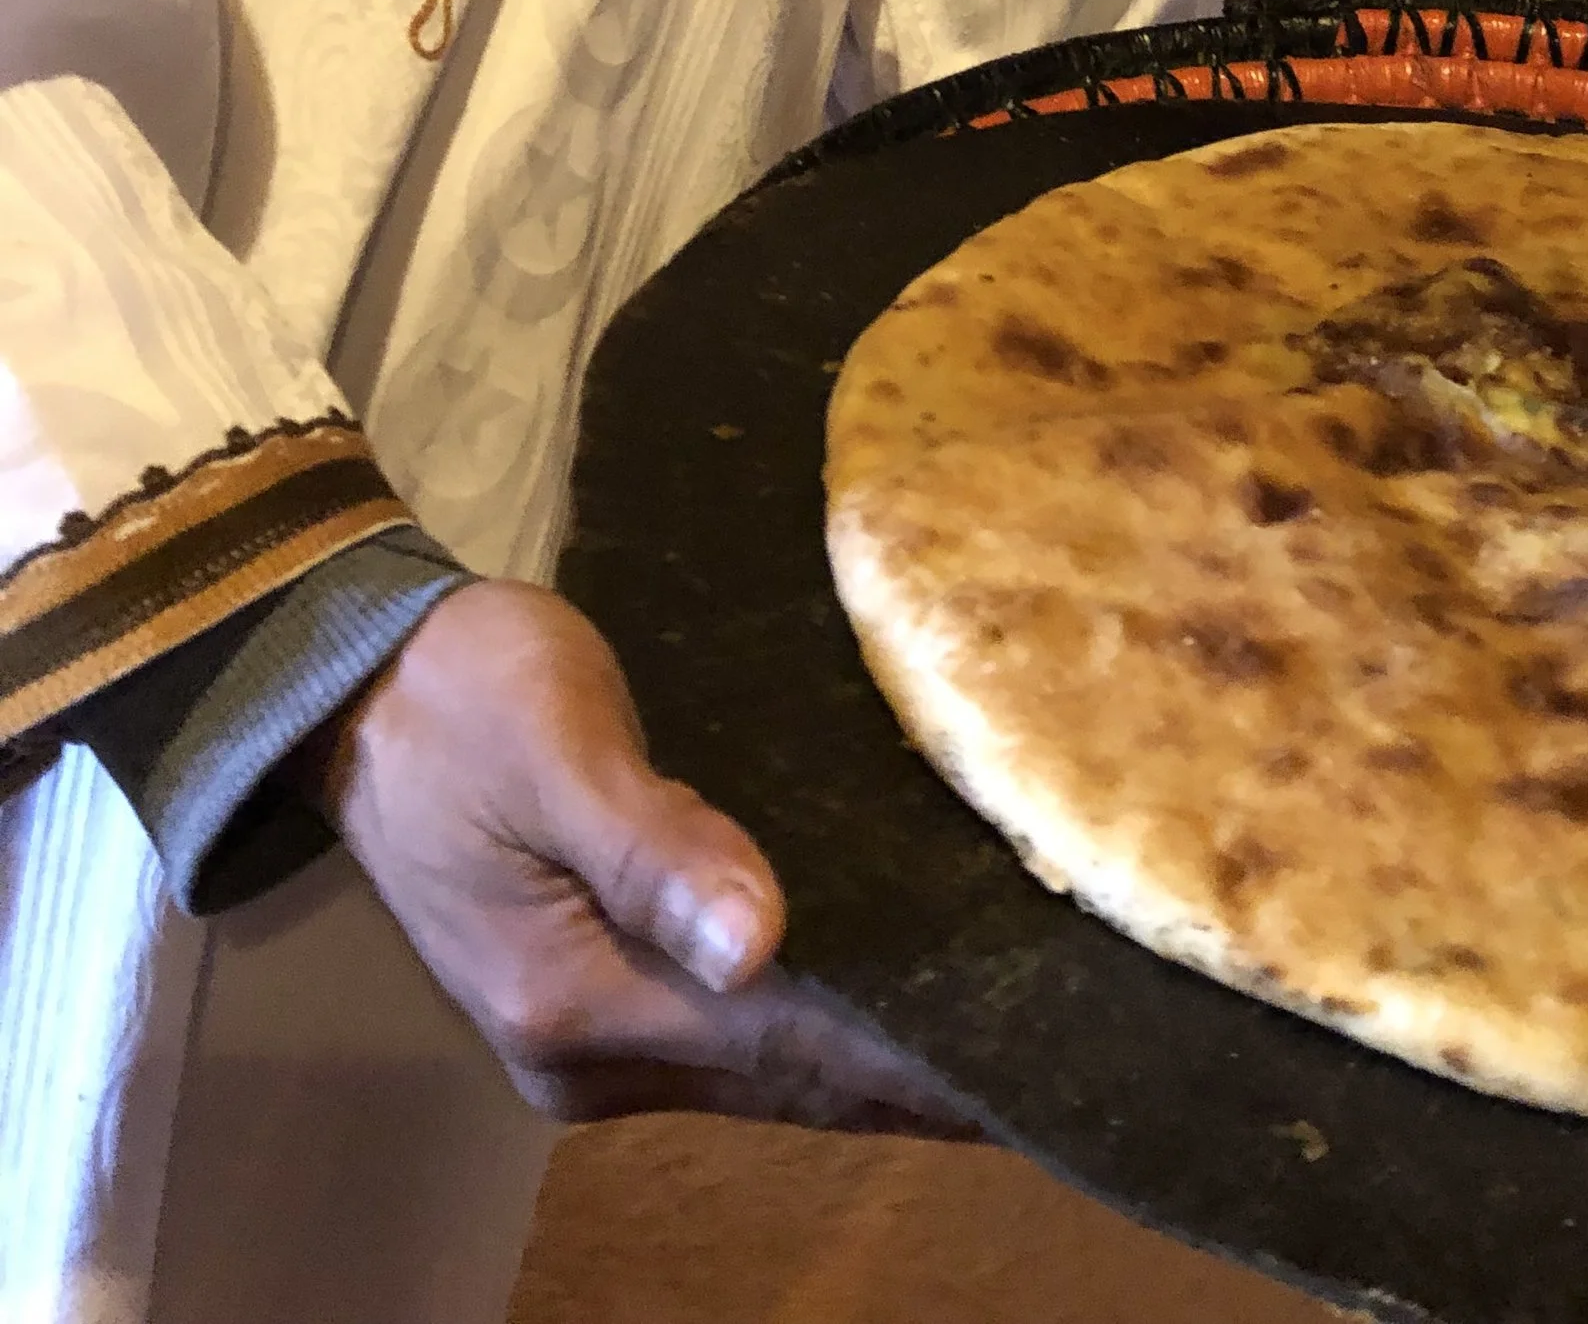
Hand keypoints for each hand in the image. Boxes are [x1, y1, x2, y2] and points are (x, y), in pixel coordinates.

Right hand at [309, 578, 974, 1132]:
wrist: (360, 687)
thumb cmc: (465, 692)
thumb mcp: (561, 741)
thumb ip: (655, 846)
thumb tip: (757, 945)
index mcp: (573, 1001)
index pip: (781, 1041)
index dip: (905, 1054)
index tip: (1019, 1062)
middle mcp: (582, 1056)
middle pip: (783, 1080)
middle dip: (912, 1077)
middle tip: (1049, 1057)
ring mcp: (586, 1040)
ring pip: (765, 1074)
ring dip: (874, 1065)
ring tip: (1004, 1044)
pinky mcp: (596, 998)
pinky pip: (736, 1041)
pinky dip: (819, 1036)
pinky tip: (899, 1013)